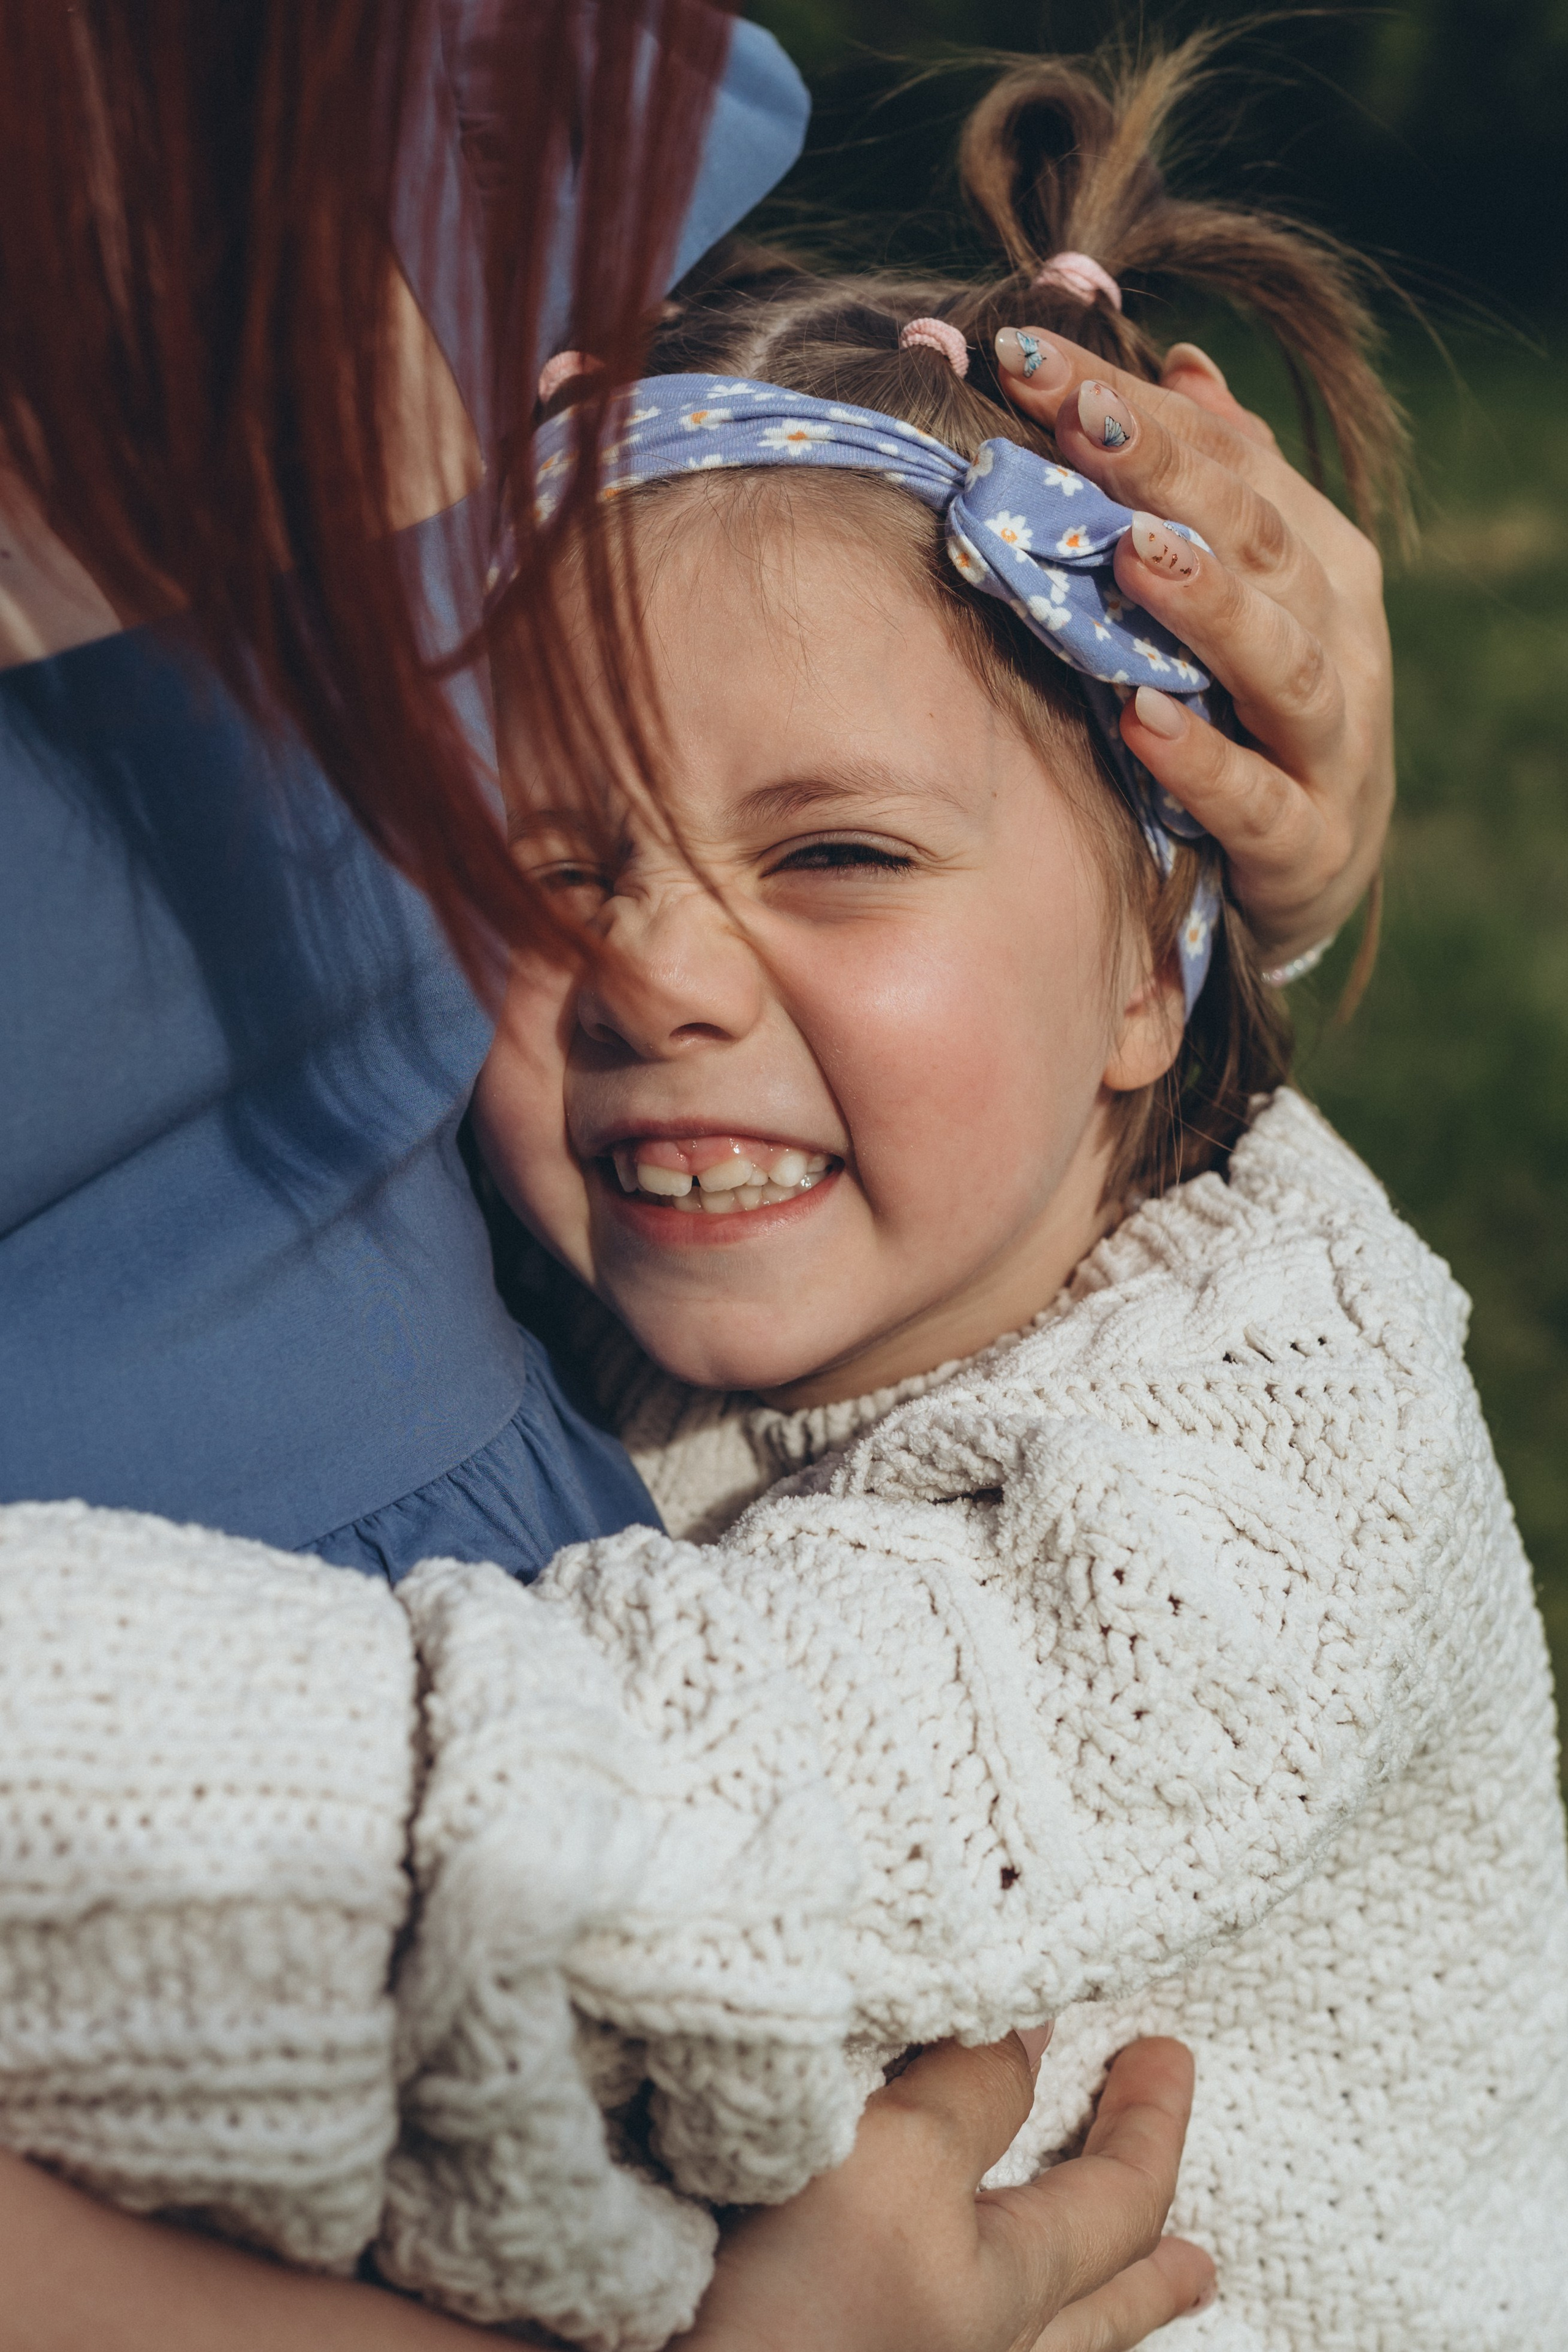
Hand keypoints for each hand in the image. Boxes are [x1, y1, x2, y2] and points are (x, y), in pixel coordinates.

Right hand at [674, 2033, 1213, 2351]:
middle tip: (1199, 2256)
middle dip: (1149, 2264)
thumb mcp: (893, 2160)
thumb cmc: (795, 2306)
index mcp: (1008, 2287)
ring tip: (1133, 2303)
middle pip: (1097, 2303)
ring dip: (1094, 2314)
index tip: (1170, 2052)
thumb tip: (1031, 2034)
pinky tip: (996, 2327)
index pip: (1116, 2196)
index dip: (1149, 2117)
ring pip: (1046, 2346)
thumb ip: (969, 2097)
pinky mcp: (851, 2351)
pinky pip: (983, 2347)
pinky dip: (1022, 2334)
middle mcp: (981, 2345)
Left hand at [995, 327, 1392, 963]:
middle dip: (1165, 475)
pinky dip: (1201, 764)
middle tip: (1076, 417)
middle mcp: (1335, 639)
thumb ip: (1216, 485)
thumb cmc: (1248, 712)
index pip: (1227, 461)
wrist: (1309, 869)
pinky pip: (1254, 801)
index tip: (1028, 355)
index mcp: (1314, 561)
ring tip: (1131, 556)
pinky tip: (1141, 721)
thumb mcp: (1239, 595)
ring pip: (1278, 664)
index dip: (1133, 406)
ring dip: (1206, 606)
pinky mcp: (1304, 844)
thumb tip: (1181, 363)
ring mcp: (1329, 746)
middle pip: (1255, 540)